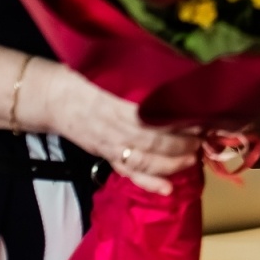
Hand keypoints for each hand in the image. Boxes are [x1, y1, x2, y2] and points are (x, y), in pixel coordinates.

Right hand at [23, 61, 199, 194]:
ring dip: (171, 164)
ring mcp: (111, 145)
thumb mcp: (114, 71)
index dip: (180, 120)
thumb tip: (178, 71)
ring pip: (144, 161)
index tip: (202, 118)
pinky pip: (128, 173)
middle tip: (204, 139)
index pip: (155, 116)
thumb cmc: (90, 77)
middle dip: (182, 143)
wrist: (55, 97)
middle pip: (154, 141)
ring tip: (193, 158)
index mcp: (118, 101)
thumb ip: (141, 76)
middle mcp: (115, 126)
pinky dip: (148, 183)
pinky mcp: (107, 156)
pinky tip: (167, 189)